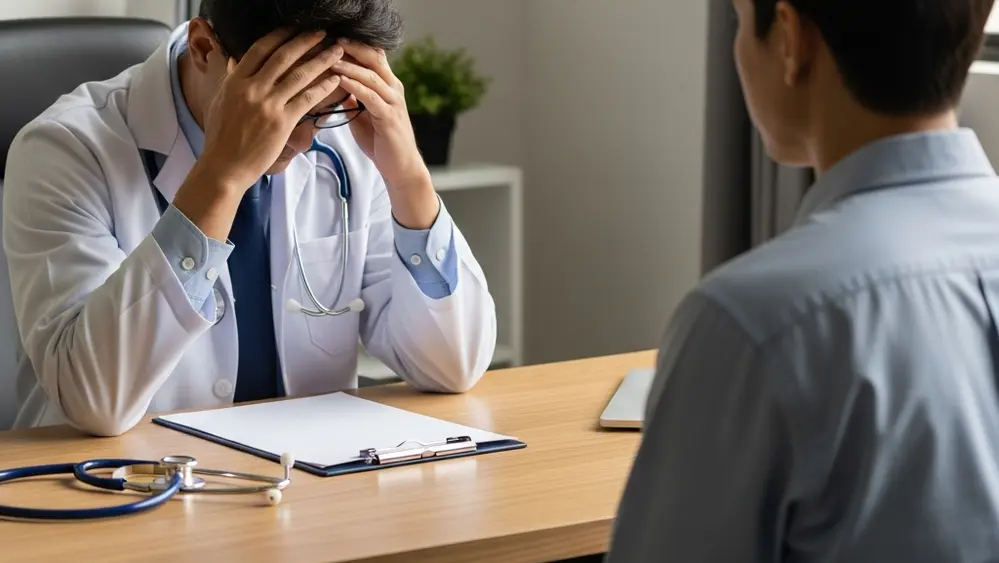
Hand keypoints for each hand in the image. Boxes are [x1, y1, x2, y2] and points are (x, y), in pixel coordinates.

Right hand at [199, 29, 344, 190]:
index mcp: (236, 80)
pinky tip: (335, 80)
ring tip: (337, 52)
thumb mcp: (220, 101)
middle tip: (322, 33)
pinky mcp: (282, 122)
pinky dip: (324, 87)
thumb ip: (231, 79)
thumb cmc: (222, 137)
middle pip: (284, 56)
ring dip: (322, 60)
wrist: (225, 166)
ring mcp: (268, 105)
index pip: (261, 49)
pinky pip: (308, 99)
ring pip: (300, 75)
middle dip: (306, 41)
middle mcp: (252, 88)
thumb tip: (235, 59)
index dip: (280, 36)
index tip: (295, 29)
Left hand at [333, 39, 439, 227]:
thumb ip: (354, 97)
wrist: (400, 166)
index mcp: (388, 85)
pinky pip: (370, 96)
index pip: (373, 56)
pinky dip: (354, 86)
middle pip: (374, 57)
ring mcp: (393, 102)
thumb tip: (334, 83)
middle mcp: (393, 89)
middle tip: (330, 38)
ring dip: (348, 65)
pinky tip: (339, 80)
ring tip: (329, 57)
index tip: (331, 37)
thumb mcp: (363, 114)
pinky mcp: (389, 117)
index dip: (354, 45)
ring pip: (371, 75)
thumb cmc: (381, 141)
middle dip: (352, 47)